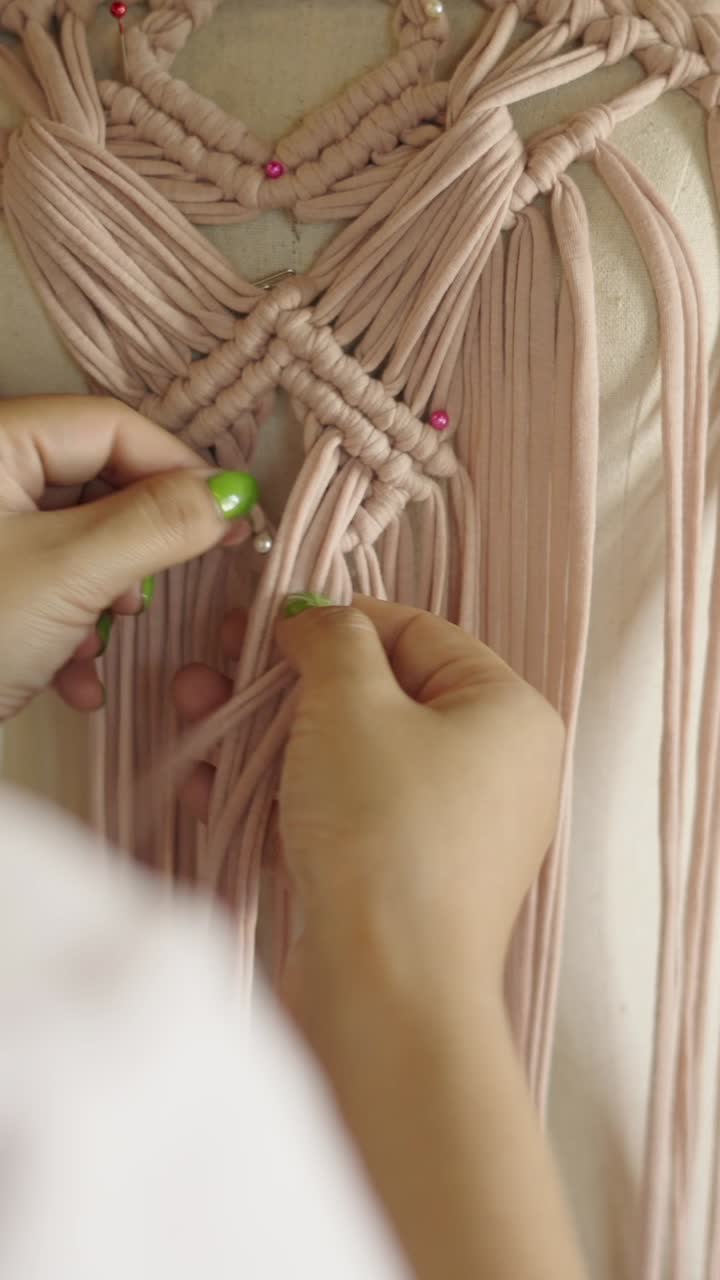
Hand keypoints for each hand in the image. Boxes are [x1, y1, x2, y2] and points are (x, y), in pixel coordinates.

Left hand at [0, 396, 257, 721]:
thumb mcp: (71, 572)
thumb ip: (159, 524)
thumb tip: (234, 495)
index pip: (111, 425)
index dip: (178, 468)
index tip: (229, 518)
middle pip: (95, 485)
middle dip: (133, 548)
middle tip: (150, 593)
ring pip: (77, 543)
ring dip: (104, 599)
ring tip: (98, 641)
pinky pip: (46, 586)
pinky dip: (70, 631)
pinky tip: (73, 680)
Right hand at [173, 600, 579, 1279]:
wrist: (388, 989)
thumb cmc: (384, 826)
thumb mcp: (352, 704)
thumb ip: (336, 640)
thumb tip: (320, 620)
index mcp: (508, 710)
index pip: (418, 633)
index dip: (339, 620)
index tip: (270, 623)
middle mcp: (494, 767)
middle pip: (378, 696)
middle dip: (287, 681)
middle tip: (219, 665)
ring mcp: (451, 828)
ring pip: (349, 756)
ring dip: (269, 734)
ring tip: (195, 712)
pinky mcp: (405, 879)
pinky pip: (344, 813)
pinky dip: (285, 795)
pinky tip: (212, 784)